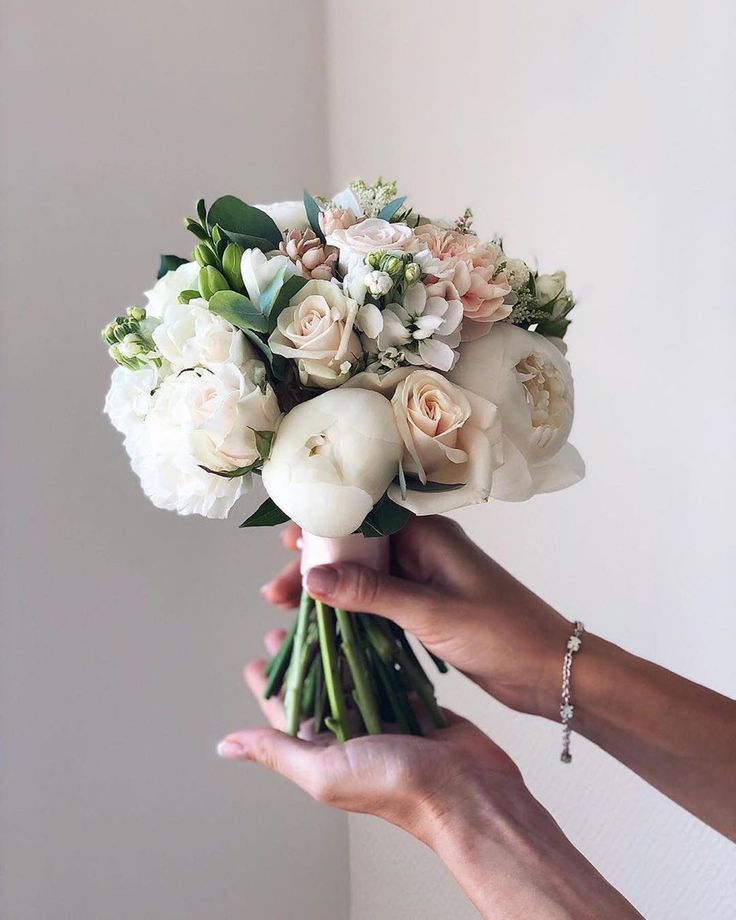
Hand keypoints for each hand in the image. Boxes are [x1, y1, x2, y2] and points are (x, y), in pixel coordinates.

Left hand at [218, 632, 642, 919]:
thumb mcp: (323, 769)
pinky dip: (373, 648)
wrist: (467, 789)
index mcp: (324, 749)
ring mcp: (382, 714)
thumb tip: (225, 745)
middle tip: (288, 624)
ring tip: (322, 616)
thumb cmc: (395, 786)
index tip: (258, 657)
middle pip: (317, 686)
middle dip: (302, 657)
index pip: (286, 712)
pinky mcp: (411, 700)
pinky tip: (364, 624)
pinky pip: (385, 668)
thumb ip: (276, 751)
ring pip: (351, 672)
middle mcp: (350, 731)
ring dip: (336, 646)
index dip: (271, 684)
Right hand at [262, 516, 570, 718]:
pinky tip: (327, 623)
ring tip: (288, 611)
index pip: (363, 517)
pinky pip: (380, 600)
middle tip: (275, 593)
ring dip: (330, 590)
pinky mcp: (428, 606)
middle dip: (316, 566)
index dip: (322, 526)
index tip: (286, 544)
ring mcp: (426, 578)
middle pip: (357, 547)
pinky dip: (352, 609)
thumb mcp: (429, 612)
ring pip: (365, 576)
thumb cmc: (501, 633)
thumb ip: (370, 592)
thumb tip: (313, 576)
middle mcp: (424, 549)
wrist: (550, 670)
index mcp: (428, 535)